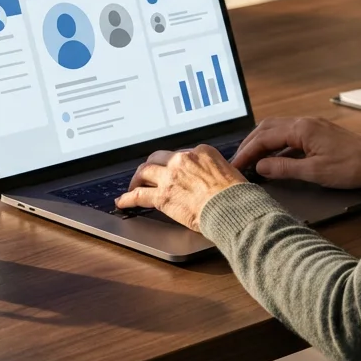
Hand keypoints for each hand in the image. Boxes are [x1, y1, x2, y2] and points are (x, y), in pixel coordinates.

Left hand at [115, 145, 246, 230]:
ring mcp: (170, 176)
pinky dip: (127, 198)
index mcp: (201, 152)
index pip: (180, 155)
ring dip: (136, 179)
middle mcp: (182, 160)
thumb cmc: (237, 195)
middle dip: (152, 166)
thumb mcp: (230, 172)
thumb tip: (212, 178)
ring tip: (132, 187)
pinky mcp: (162, 196)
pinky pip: (139, 195)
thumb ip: (214, 171)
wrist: (233, 209)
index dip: (174, 164)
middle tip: (147, 175)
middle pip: (158, 158)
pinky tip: (122, 202)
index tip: (172, 171)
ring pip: (144, 172)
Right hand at [230, 117, 360, 188]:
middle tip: (237, 161)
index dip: (247, 152)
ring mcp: (311, 126)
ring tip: (250, 159)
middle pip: (267, 128)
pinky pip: (289, 135)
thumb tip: (259, 167)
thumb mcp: (314, 172)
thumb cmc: (350, 167)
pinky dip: (276, 146)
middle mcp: (304, 122)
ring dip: (261, 143)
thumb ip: (284, 169)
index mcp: (301, 129)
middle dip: (250, 144)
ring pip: (277, 129)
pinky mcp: (317, 133)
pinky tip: (273, 159)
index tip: (234, 165)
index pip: (264, 137)